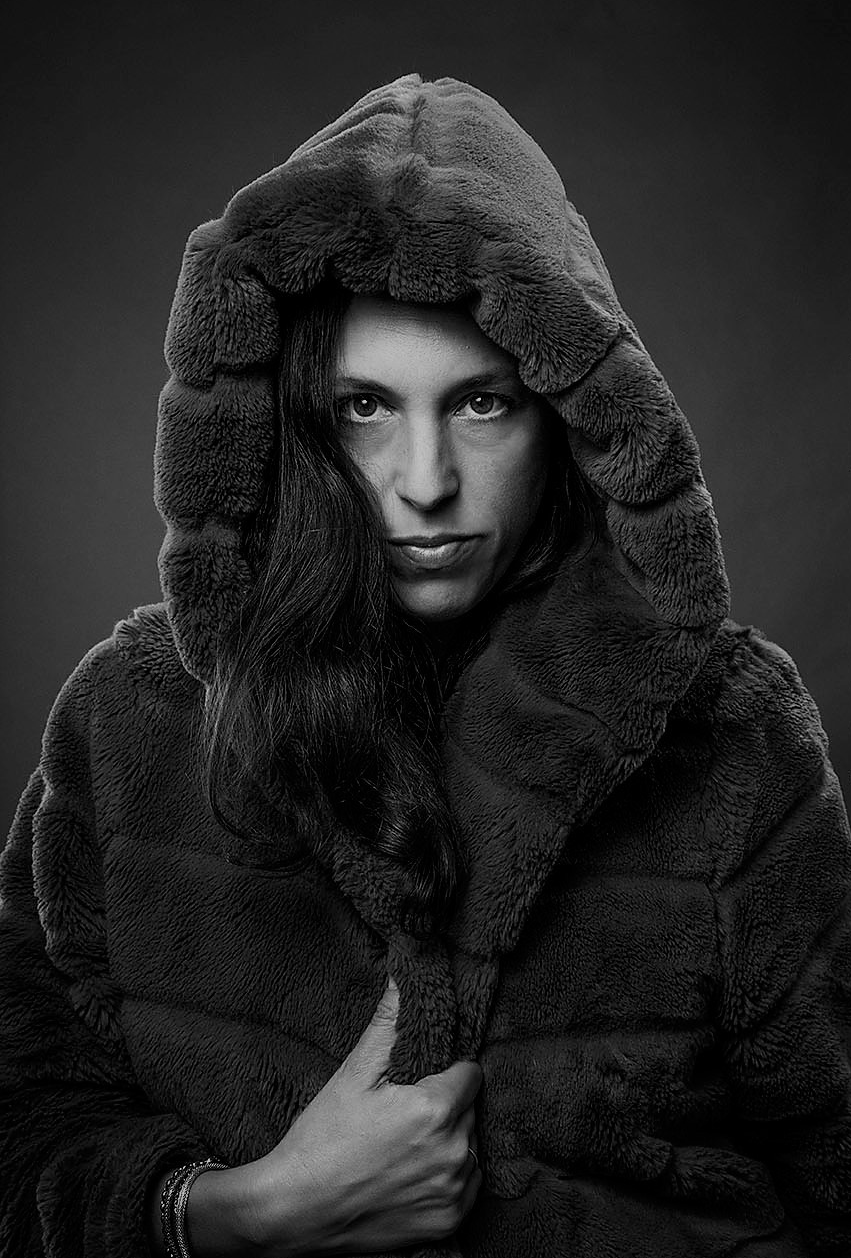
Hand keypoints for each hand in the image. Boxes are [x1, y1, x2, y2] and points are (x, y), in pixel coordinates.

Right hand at [250, 975, 482, 1254]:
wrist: (294, 1212)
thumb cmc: (322, 1139)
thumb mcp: (353, 1074)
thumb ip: (388, 1022)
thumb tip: (406, 974)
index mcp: (436, 1109)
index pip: (470, 1071)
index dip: (444, 1071)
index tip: (416, 1081)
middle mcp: (455, 1152)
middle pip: (468, 1109)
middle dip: (443, 1105)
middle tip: (400, 1113)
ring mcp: (455, 1192)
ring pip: (468, 1146)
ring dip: (446, 1142)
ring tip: (401, 1146)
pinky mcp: (450, 1222)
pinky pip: (465, 1184)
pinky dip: (445, 1178)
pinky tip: (408, 1175)